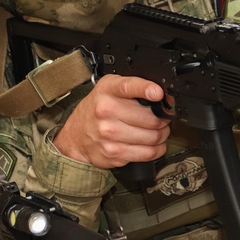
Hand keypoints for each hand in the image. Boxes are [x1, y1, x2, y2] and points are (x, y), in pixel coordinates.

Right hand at [53, 75, 171, 168]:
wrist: (76, 135)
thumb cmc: (97, 110)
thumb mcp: (109, 89)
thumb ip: (133, 87)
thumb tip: (164, 95)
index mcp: (108, 90)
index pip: (128, 86)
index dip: (146, 89)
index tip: (158, 93)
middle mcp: (106, 110)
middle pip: (151, 117)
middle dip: (163, 120)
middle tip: (161, 119)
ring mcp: (109, 133)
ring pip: (153, 137)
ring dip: (162, 135)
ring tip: (157, 132)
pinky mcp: (113, 152)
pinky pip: (147, 153)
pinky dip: (156, 149)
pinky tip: (152, 145)